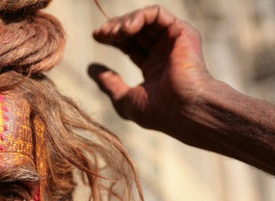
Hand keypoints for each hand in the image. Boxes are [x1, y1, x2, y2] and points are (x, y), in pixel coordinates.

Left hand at [89, 5, 211, 144]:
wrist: (183, 111)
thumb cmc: (158, 112)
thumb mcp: (124, 99)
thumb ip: (108, 83)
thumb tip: (90, 69)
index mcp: (153, 67)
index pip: (129, 44)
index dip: (112, 37)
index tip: (96, 36)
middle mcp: (164, 52)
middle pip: (135, 29)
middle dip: (114, 28)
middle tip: (101, 34)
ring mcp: (173, 41)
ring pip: (145, 19)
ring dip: (123, 22)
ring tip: (111, 33)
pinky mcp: (182, 32)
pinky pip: (157, 14)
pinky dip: (138, 17)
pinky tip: (126, 30)